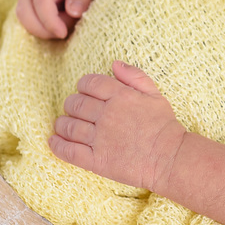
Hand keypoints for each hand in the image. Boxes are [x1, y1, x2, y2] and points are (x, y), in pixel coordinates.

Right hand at [16, 0, 108, 38]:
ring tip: (66, 26)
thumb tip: (73, 12)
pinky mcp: (34, 6)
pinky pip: (31, 21)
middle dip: (43, 29)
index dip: (50, 22)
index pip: (41, 3)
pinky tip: (61, 26)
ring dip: (43, 30)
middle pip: (24, 13)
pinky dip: (44, 29)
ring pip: (25, 19)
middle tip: (66, 32)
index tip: (63, 34)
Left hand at [49, 61, 185, 190]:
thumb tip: (114, 64)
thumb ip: (134, 76)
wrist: (170, 158)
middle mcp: (107, 115)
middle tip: (74, 109)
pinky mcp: (97, 160)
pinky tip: (53, 140)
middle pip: (75, 104)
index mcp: (120, 96)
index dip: (83, 86)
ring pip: (69, 126)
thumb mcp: (155, 94)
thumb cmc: (164, 126)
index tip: (84, 92)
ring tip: (63, 125)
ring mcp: (100, 139)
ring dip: (62, 124)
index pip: (90, 84)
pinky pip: (69, 151)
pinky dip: (57, 145)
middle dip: (71, 104)